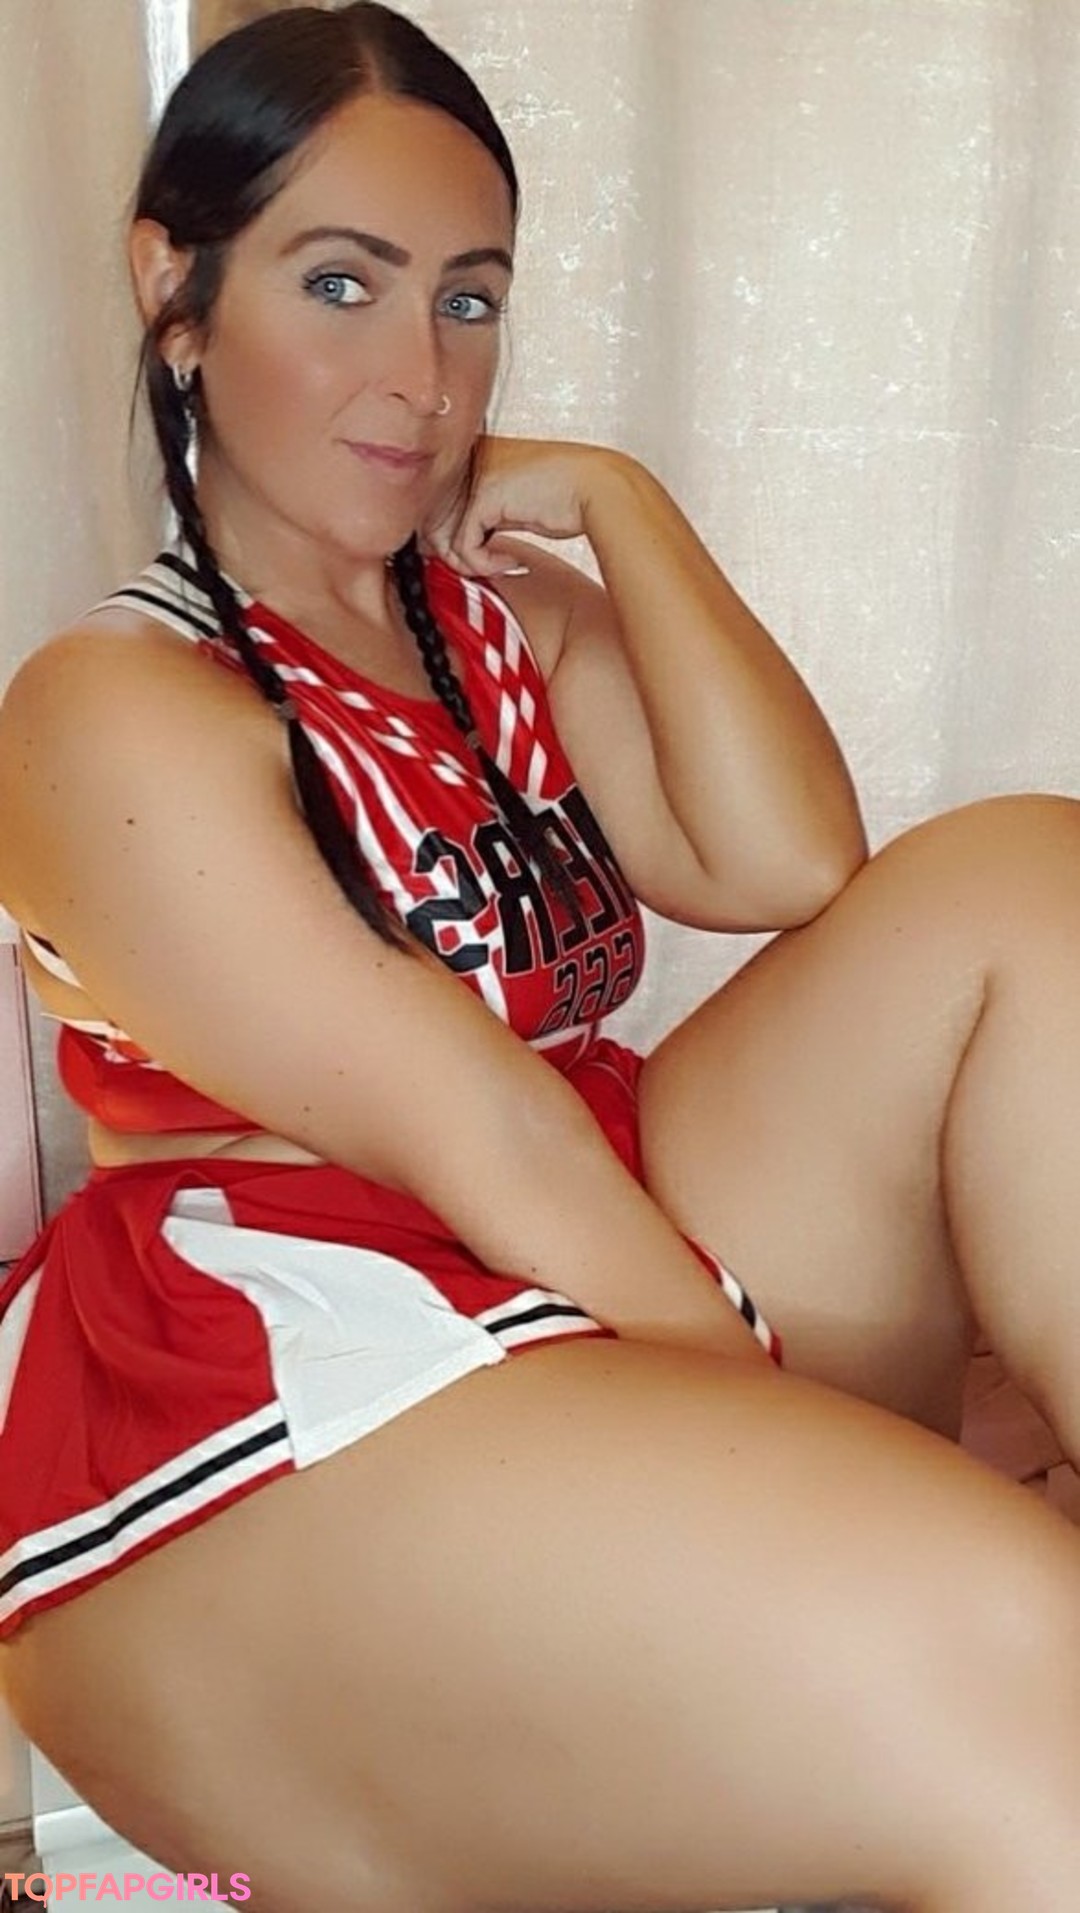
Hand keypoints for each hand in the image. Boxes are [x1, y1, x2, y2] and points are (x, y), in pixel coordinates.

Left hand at [421, 434, 617, 577]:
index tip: (476, 555)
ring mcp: (476, 475)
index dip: (454, 537)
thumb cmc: (570, 497)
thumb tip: (457, 546)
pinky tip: (510, 559)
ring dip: (473, 563)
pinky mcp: (484, 496)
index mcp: (477, 455)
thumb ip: (487, 516)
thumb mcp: (517, 505)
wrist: (600, 488)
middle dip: (457, 553)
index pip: (441, 502)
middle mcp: (471, 460)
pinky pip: (465, 547)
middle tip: (487, 564)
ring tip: (500, 563)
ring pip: (445, 537)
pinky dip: (485, 564)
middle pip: (436, 520)